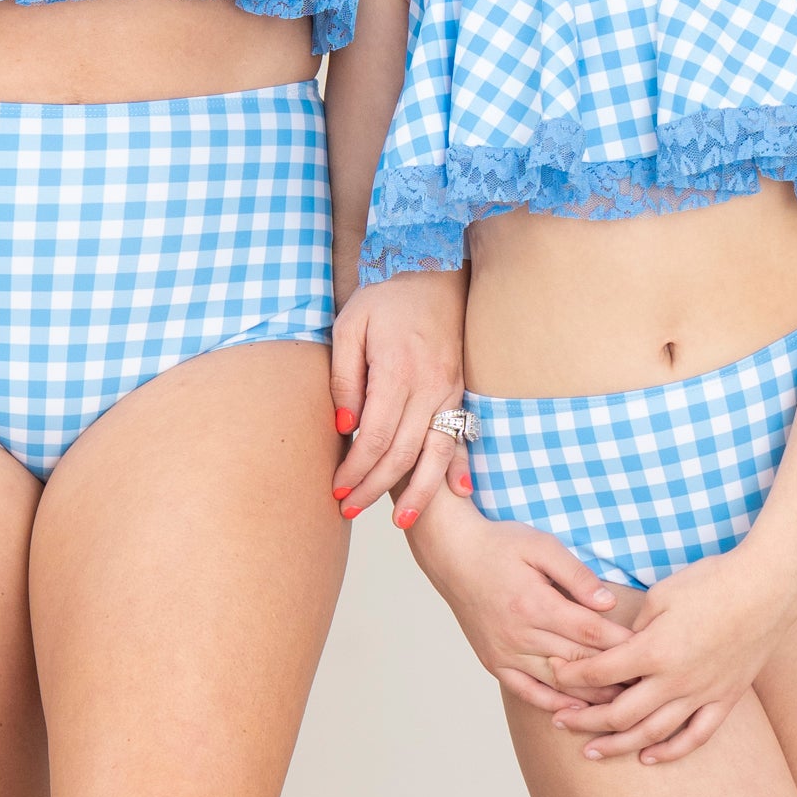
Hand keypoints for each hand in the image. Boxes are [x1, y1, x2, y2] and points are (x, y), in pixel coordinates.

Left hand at [329, 269, 469, 524]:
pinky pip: (460, 437)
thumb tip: (345, 427)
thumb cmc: (386, 300)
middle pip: (403, 453)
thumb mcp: (350, 327)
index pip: (376, 436)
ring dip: (419, 492)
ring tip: (400, 521)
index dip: (356, 469)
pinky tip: (455, 492)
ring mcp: (449, 391)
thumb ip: (344, 377)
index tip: (337, 489)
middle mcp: (428, 386)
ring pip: (436, 453)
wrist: (435, 276)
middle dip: (375, 488)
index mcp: (396, 370)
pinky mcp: (459, 392)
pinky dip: (456, 467)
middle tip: (350, 510)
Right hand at [409, 495, 631, 713]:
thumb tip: (608, 603)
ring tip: (625, 704)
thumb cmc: (500, 544)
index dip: (624, 645)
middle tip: (650, 685)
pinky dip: (553, 704)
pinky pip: (527, 692)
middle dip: (616, 676)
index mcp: (535, 603)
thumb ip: (576, 575)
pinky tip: (576, 710)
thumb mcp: (541, 545)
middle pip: (578, 663)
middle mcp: (520, 634)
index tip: (653, 652)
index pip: (591, 633)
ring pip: (557, 684)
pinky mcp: (494, 662)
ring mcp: (505, 652)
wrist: (452, 554)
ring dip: (591, 696)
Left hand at [547, 543, 796, 762]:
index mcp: (654, 650)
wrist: (766, 590)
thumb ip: (637, 626)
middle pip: (620, 713)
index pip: (601, 672)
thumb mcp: (662, 594)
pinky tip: (649, 757)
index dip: (573, 675)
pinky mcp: (725, 699)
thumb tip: (621, 644)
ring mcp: (702, 694)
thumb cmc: (711, 583)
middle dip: (585, 720)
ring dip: (619, 744)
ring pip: (653, 733)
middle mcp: (675, 680)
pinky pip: (695, 736)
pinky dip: (670, 751)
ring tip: (592, 751)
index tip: (553, 674)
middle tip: (559, 723)